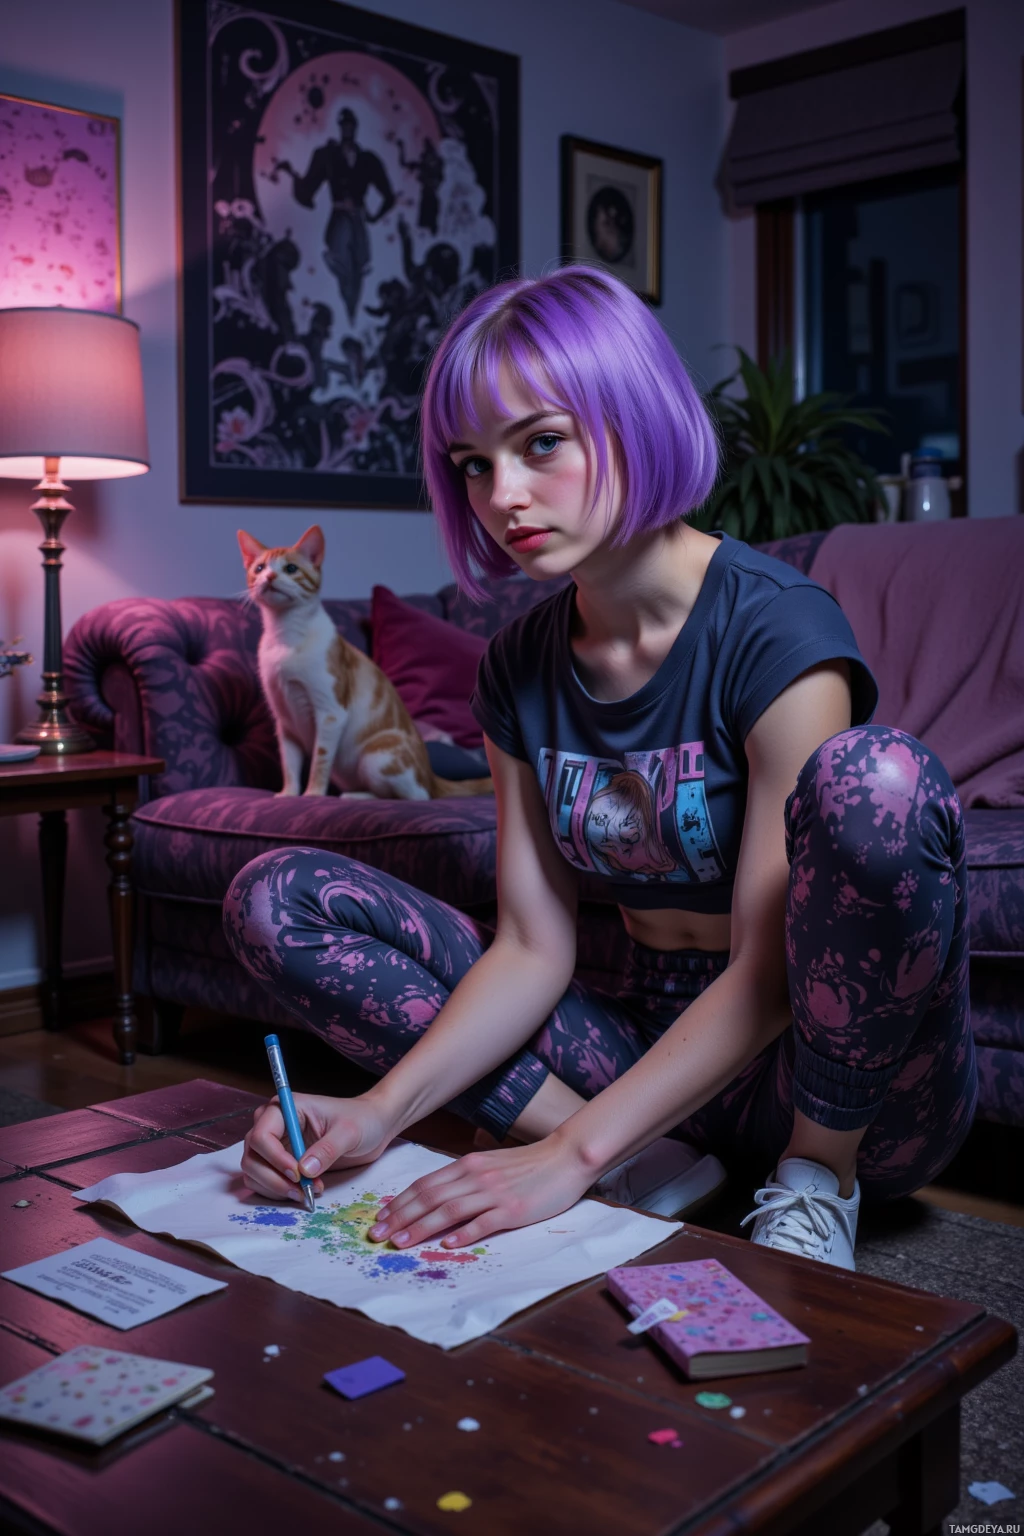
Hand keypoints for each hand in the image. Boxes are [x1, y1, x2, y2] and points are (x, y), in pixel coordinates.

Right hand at [240, 1093, 394, 1203]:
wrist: (373, 1126)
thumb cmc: (362, 1119)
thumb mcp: (349, 1132)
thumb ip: (327, 1149)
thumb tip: (304, 1170)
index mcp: (286, 1108)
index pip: (261, 1135)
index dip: (274, 1159)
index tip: (297, 1174)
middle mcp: (275, 1124)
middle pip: (252, 1156)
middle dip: (273, 1178)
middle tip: (301, 1190)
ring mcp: (276, 1144)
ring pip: (254, 1172)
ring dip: (275, 1188)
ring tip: (306, 1192)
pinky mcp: (280, 1162)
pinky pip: (264, 1181)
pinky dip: (278, 1192)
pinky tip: (304, 1191)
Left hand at [366, 1134, 592, 1248]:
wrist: (565, 1157)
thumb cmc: (528, 1165)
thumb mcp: (490, 1165)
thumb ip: (465, 1179)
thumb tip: (436, 1198)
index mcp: (467, 1165)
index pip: (425, 1184)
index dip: (400, 1202)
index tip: (380, 1218)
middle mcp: (475, 1176)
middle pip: (430, 1197)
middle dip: (400, 1217)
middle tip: (377, 1235)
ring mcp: (494, 1193)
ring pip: (449, 1210)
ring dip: (421, 1227)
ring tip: (401, 1243)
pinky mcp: (513, 1209)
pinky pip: (483, 1222)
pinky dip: (463, 1233)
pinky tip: (447, 1244)